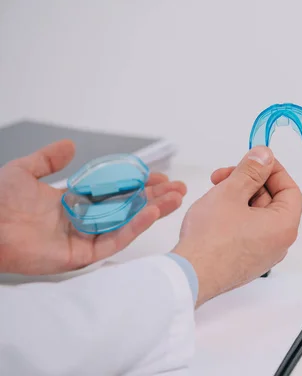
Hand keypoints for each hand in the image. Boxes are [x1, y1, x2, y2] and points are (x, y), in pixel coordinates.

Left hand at [0, 140, 186, 274]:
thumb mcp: (24, 171)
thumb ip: (48, 160)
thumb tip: (69, 146)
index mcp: (72, 202)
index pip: (113, 192)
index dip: (136, 184)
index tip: (157, 175)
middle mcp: (82, 220)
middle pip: (127, 208)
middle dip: (155, 197)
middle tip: (178, 188)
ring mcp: (85, 238)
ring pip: (127, 224)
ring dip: (153, 210)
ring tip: (176, 198)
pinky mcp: (83, 254)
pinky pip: (115, 240)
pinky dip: (135, 226)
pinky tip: (152, 211)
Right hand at [172, 146, 301, 306]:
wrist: (189, 275)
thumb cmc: (211, 240)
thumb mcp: (231, 192)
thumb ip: (251, 170)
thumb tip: (264, 156)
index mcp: (284, 226)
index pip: (289, 189)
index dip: (272, 170)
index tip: (255, 160)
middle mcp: (278, 243)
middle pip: (272, 201)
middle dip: (249, 183)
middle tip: (225, 175)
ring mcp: (262, 255)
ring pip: (257, 216)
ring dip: (239, 198)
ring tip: (216, 192)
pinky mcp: (245, 261)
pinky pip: (247, 231)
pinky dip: (235, 216)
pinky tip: (215, 211)